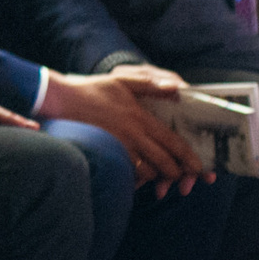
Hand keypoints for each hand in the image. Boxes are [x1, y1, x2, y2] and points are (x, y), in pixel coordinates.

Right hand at [40, 70, 206, 192]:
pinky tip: (137, 176)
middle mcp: (132, 135)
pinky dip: (136, 178)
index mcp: (140, 118)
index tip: (198, 167)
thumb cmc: (91, 89)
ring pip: (147, 171)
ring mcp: (118, 147)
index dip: (188, 157)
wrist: (60, 100)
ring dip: (156, 176)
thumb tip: (176, 89)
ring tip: (159, 175)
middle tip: (181, 175)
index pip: (172, 142)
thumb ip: (150, 85)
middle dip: (176, 172)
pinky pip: (127, 174)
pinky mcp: (106, 155)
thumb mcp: (122, 81)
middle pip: (164, 162)